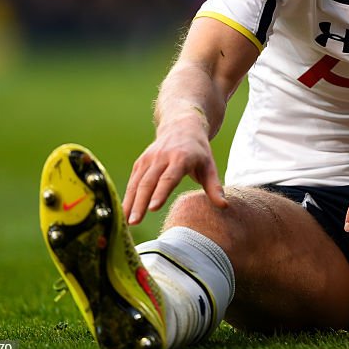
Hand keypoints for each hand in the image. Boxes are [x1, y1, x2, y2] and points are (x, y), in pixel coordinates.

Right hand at [122, 110, 227, 224]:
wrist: (182, 126)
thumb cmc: (199, 151)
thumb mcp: (210, 166)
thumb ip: (214, 187)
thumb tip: (224, 206)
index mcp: (181, 158)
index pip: (169, 177)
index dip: (160, 192)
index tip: (153, 208)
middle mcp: (162, 157)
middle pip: (148, 182)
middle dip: (140, 203)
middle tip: (134, 222)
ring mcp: (149, 159)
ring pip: (137, 182)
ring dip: (129, 202)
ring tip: (126, 222)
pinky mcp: (140, 162)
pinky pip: (132, 180)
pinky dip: (126, 196)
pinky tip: (123, 212)